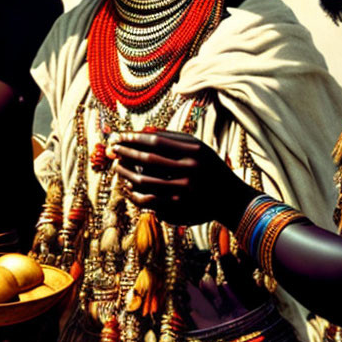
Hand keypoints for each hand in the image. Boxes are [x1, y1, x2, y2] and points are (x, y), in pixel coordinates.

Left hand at [113, 130, 257, 226]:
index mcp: (194, 152)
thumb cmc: (209, 168)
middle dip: (126, 153)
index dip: (133, 138)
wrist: (230, 199)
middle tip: (112, 149)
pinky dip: (134, 193)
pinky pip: (148, 200)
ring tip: (115, 166)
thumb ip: (173, 139)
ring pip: (144, 181)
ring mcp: (184, 192)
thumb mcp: (198, 148)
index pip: (156, 141)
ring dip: (125, 173)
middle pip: (148, 159)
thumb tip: (142, 132)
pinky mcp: (179, 209)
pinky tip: (127, 186)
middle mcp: (190, 171)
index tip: (118, 136)